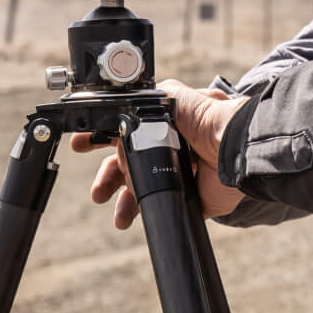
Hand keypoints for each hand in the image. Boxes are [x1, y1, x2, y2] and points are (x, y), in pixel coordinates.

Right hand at [71, 80, 249, 228]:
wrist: (233, 149)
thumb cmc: (208, 120)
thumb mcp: (174, 98)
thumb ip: (152, 96)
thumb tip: (132, 97)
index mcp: (162, 125)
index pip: (124, 132)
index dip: (100, 139)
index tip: (80, 145)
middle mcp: (167, 149)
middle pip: (126, 165)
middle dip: (107, 177)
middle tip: (97, 191)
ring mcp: (177, 174)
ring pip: (138, 189)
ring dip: (122, 200)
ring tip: (116, 212)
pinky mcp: (190, 198)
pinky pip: (160, 206)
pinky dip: (142, 212)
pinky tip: (130, 216)